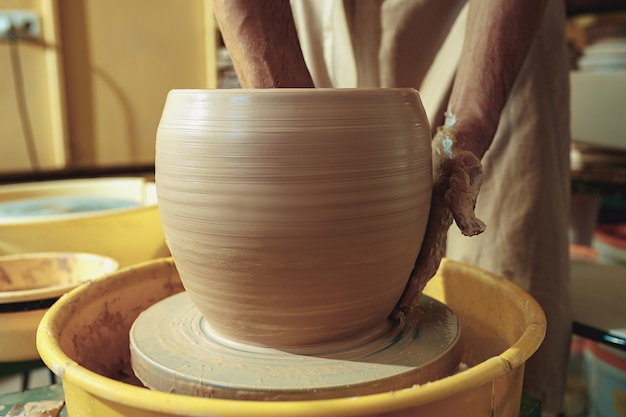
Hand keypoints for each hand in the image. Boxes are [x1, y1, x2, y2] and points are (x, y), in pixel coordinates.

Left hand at [391, 113, 485, 327]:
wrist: (455, 141)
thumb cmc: (459, 158)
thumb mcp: (464, 175)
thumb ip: (465, 202)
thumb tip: (474, 232)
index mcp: (438, 224)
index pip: (425, 262)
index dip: (414, 286)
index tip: (403, 308)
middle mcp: (429, 225)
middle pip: (417, 264)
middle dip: (408, 290)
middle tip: (394, 316)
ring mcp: (420, 217)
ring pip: (409, 253)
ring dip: (400, 275)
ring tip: (384, 298)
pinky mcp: (409, 206)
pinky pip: (402, 235)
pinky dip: (389, 251)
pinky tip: (376, 260)